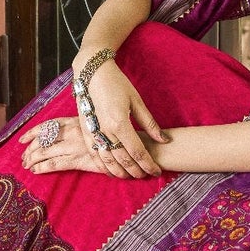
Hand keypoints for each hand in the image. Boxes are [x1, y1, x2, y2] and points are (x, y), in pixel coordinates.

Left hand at [19, 116, 114, 178]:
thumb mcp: (94, 125)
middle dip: (30, 150)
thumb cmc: (114, 135)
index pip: (47, 126)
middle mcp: (72, 132)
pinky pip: (55, 163)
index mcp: (74, 122)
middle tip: (24, 158)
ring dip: (33, 159)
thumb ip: (80, 129)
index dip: (32, 133)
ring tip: (27, 165)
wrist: (130, 143)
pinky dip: (43, 167)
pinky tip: (36, 171)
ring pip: (46, 152)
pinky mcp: (79, 159)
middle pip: (43, 140)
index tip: (22, 140)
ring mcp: (74, 145)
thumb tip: (65, 136)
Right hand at [21, 57, 168, 180]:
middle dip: (137, 171)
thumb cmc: (116, 84)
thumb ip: (150, 123)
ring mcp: (93, 133)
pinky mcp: (85, 133)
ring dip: (120, 172)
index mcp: (120, 124)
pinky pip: (94, 156)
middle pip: (123, 160)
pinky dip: (103, 167)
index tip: (157, 171)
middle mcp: (105, 132)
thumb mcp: (137, 101)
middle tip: (146, 175)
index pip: (138, 152)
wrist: (91, 74)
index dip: (149, 165)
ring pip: (108, 161)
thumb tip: (164, 140)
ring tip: (131, 176)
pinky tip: (111, 171)